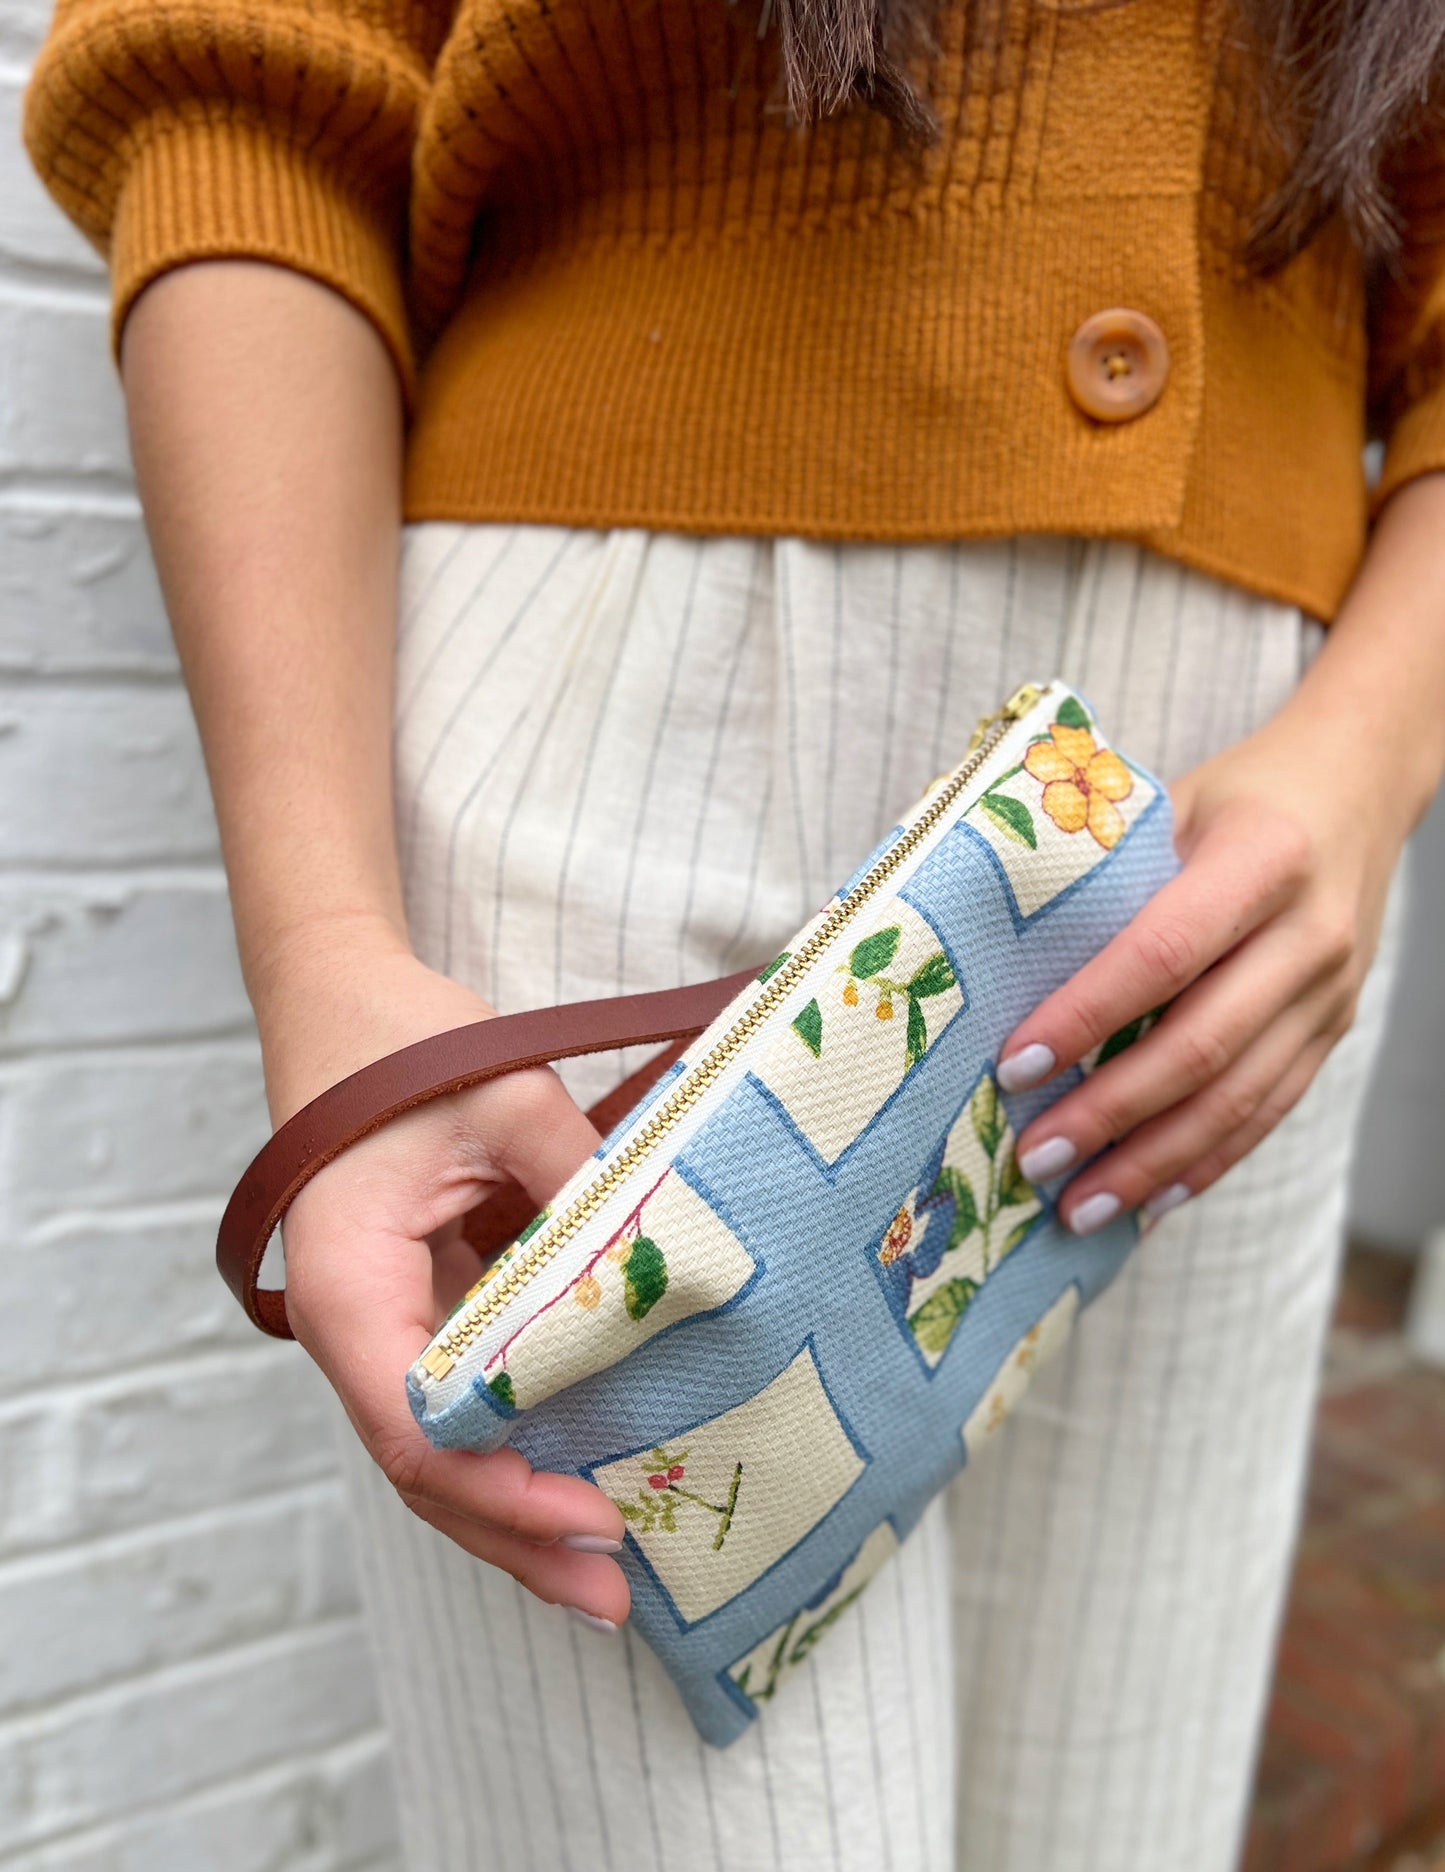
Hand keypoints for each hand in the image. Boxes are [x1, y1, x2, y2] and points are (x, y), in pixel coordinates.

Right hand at [260, 929, 630, 1625]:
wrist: (341, 1007)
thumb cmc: (401, 1048)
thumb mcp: (502, 1094)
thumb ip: (580, 1173)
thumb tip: (670, 1253)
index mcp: (349, 1288)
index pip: (414, 1428)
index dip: (500, 1490)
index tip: (592, 1515)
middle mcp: (354, 1330)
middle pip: (426, 1470)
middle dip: (516, 1539)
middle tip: (614, 1597)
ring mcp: (382, 1330)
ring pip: (441, 1453)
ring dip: (515, 1515)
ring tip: (603, 1580)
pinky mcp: (417, 1315)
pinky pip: (460, 1406)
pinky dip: (516, 1454)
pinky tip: (579, 1484)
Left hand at [996, 699, 1415, 1231]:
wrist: (1361, 783)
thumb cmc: (1240, 792)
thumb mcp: (1175, 802)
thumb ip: (1106, 867)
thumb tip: (992, 942)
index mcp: (1262, 860)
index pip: (1162, 953)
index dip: (1086, 1016)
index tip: (1014, 1064)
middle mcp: (1308, 934)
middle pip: (1201, 1046)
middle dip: (1109, 1113)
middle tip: (1033, 1157)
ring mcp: (1330, 991)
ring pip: (1238, 1099)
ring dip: (1151, 1161)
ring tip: (1078, 1206)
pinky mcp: (1334, 1028)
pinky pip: (1269, 1110)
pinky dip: (1206, 1162)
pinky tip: (1150, 1200)